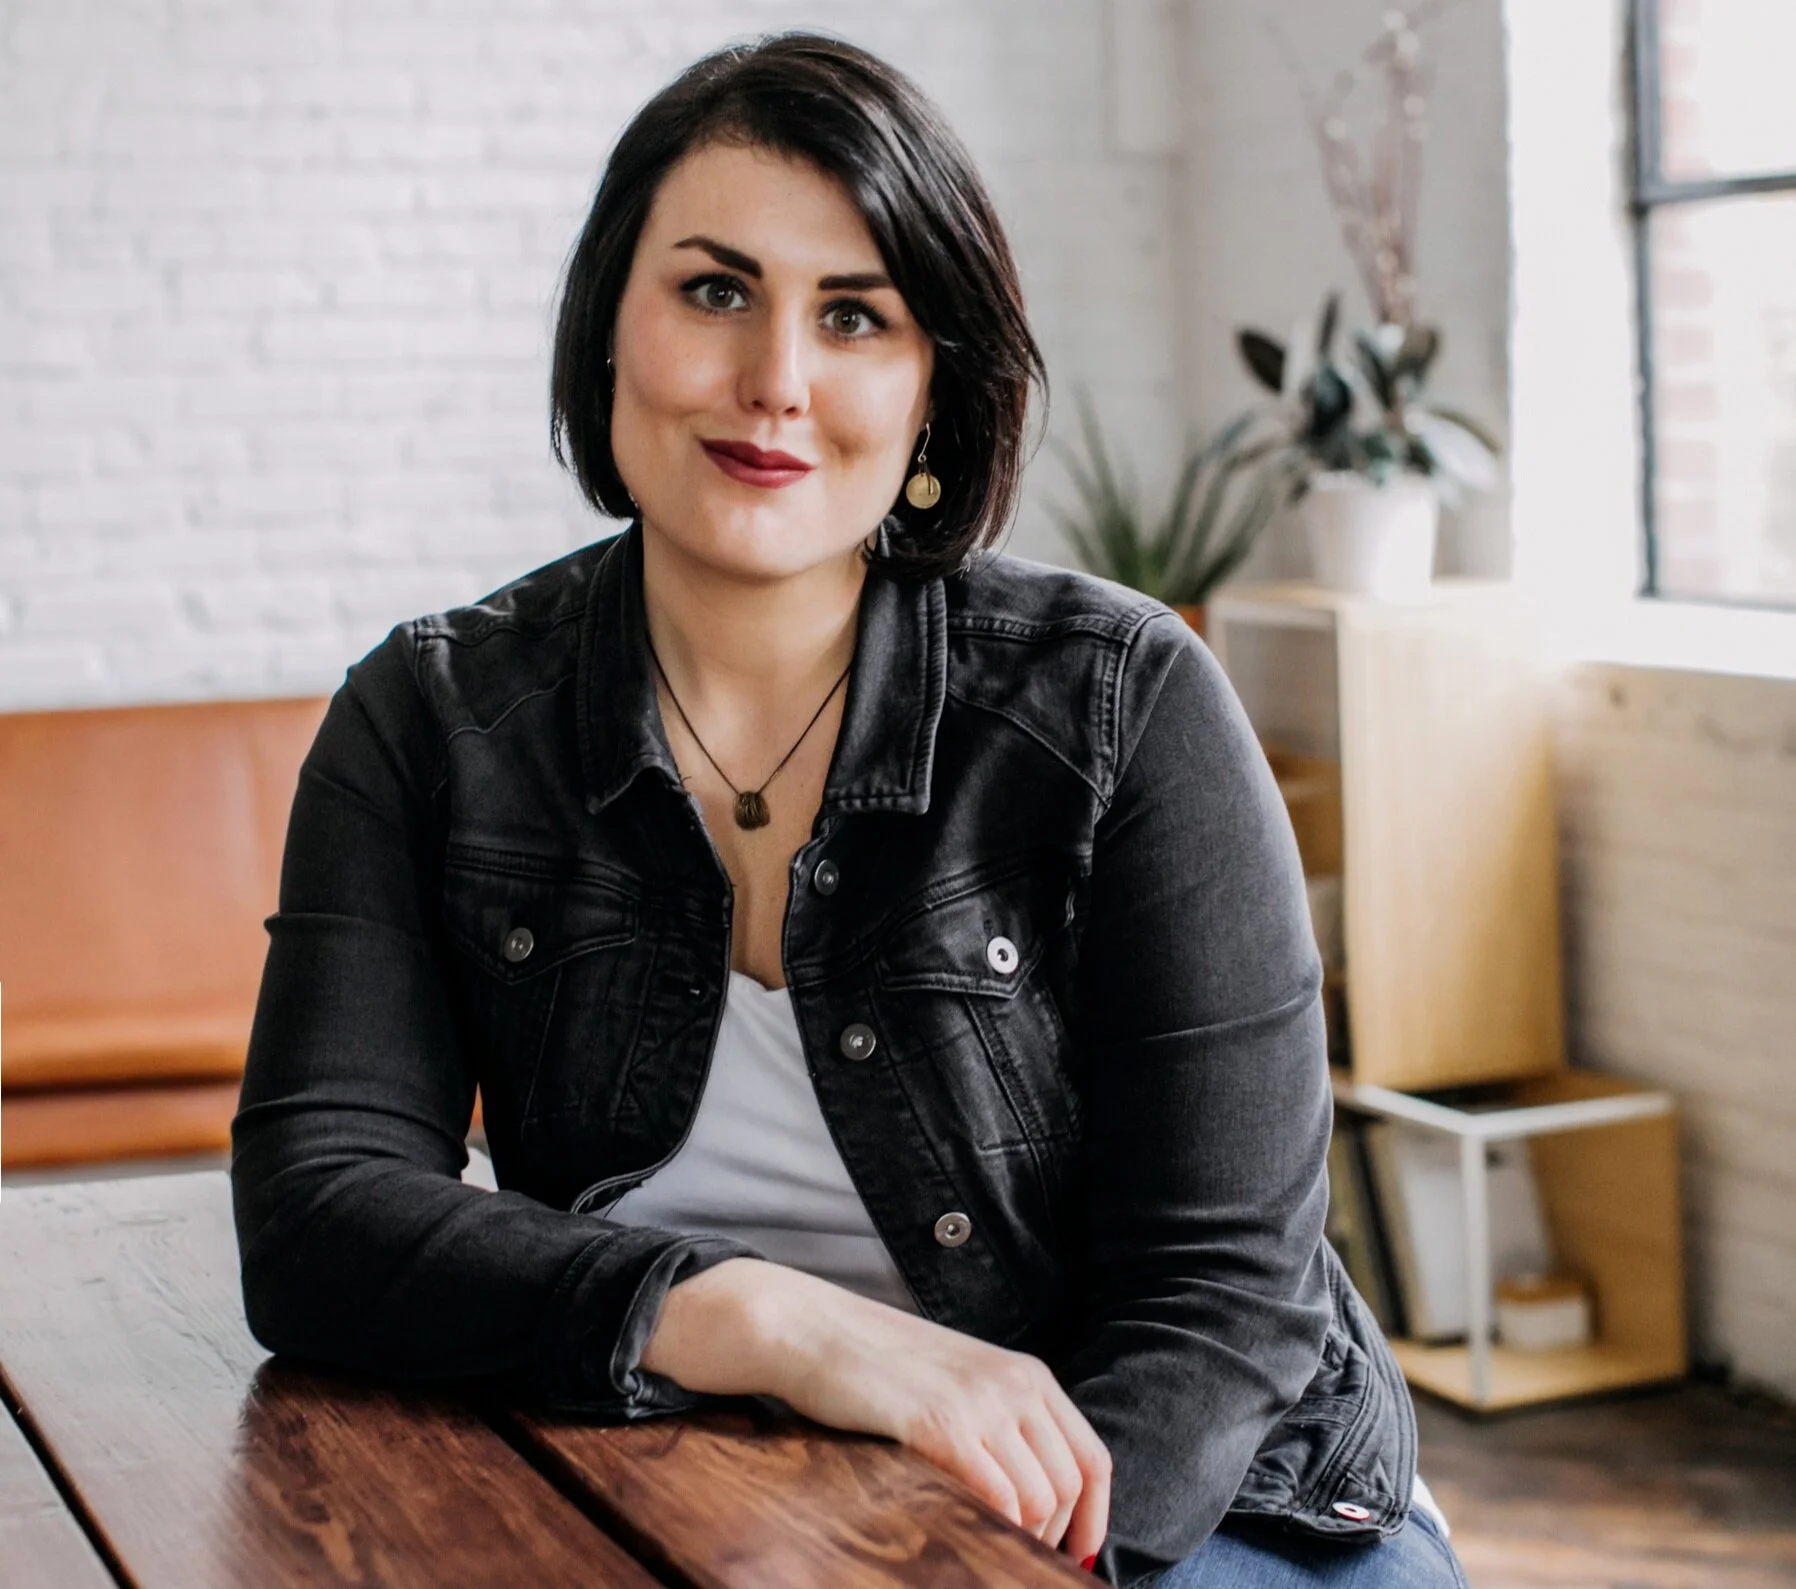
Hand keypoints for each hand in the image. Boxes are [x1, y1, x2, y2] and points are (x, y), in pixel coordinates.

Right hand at [641, 1258, 1110, 1562]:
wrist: (816, 1331)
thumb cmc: (880, 1367)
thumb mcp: (960, 1381)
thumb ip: (1001, 1423)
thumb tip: (1032, 1496)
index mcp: (1028, 1375)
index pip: (1092, 1459)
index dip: (1091, 1517)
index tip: (1076, 1553)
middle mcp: (1015, 1385)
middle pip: (1068, 1484)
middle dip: (1052, 1536)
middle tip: (1017, 1556)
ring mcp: (980, 1402)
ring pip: (1038, 1497)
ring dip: (1021, 1537)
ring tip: (988, 1548)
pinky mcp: (940, 1423)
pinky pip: (996, 1494)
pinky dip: (994, 1528)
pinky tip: (969, 1533)